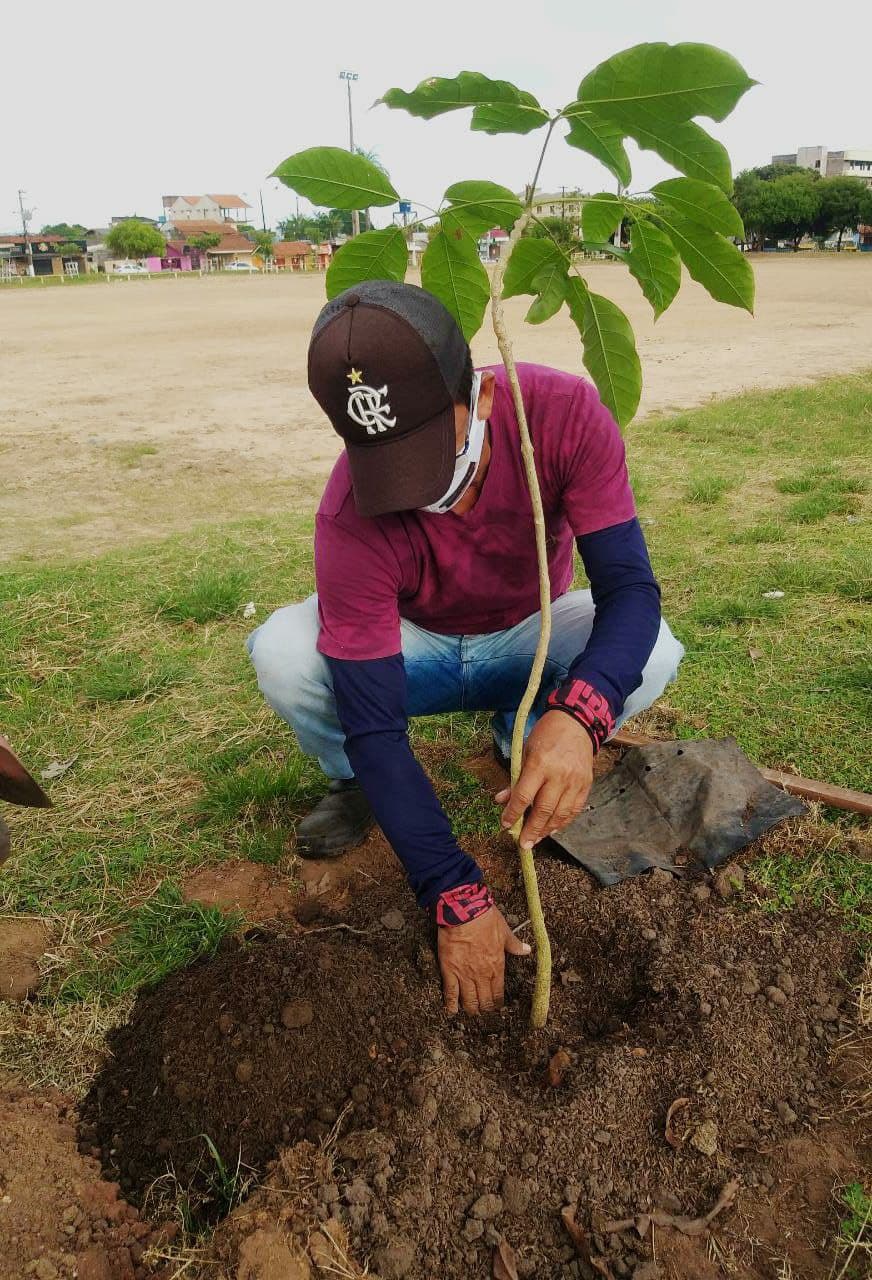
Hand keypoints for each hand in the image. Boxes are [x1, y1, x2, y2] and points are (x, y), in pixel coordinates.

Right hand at [438, 907, 530, 1014]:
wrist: (465, 912)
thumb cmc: (486, 919)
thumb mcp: (505, 931)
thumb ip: (514, 944)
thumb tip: (527, 950)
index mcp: (497, 966)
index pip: (498, 992)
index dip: (497, 1003)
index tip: (496, 1007)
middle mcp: (482, 975)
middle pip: (484, 1000)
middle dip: (485, 1009)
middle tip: (483, 1013)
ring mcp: (465, 974)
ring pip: (469, 1000)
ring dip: (471, 1009)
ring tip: (471, 1013)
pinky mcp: (449, 970)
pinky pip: (450, 992)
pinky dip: (451, 1003)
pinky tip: (452, 1011)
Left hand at [496, 710, 592, 849]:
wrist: (576, 723)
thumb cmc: (546, 735)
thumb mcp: (525, 752)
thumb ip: (515, 778)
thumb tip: (502, 800)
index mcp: (540, 764)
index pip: (524, 796)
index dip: (513, 813)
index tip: (506, 824)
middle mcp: (559, 775)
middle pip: (544, 810)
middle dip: (532, 830)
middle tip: (523, 844)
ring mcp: (575, 781)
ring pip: (561, 814)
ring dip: (547, 830)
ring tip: (536, 839)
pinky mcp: (586, 785)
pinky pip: (575, 810)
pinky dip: (563, 822)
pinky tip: (553, 829)